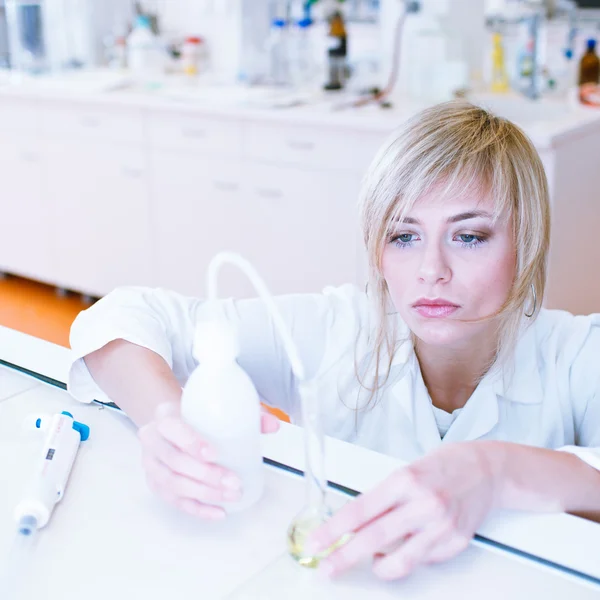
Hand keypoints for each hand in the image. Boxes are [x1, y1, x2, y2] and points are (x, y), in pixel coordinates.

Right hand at [138, 402, 279, 518]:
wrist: (171, 423)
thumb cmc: (196, 416)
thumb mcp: (216, 409)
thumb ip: (246, 414)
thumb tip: (273, 425)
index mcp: (164, 416)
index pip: (172, 429)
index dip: (191, 443)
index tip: (215, 453)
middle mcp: (152, 440)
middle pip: (175, 462)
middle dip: (206, 475)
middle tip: (234, 481)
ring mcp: (151, 465)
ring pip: (173, 484)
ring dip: (204, 494)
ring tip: (231, 495)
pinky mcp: (155, 484)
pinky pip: (174, 501)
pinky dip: (198, 509)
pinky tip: (218, 512)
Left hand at [308, 442, 498, 579]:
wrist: (487, 470)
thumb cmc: (443, 465)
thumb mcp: (406, 472)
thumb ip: (382, 498)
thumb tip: (353, 525)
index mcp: (405, 480)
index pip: (360, 509)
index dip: (334, 529)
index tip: (317, 541)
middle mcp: (423, 503)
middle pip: (374, 538)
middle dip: (345, 556)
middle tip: (327, 567)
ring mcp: (442, 526)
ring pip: (400, 561)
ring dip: (378, 567)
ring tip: (371, 562)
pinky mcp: (456, 542)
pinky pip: (423, 561)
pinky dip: (408, 558)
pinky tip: (406, 547)